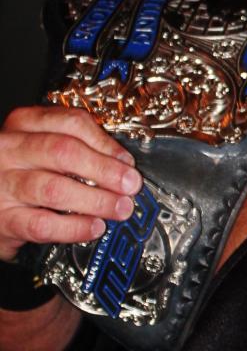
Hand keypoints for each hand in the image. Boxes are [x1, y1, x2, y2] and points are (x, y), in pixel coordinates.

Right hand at [0, 106, 140, 260]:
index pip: (71, 122)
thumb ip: (77, 150)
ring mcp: (2, 184)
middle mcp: (9, 150)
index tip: (127, 161)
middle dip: (105, 169)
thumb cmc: (21, 174)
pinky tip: (94, 227)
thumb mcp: (41, 150)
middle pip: (63, 152)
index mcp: (24, 124)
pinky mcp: (3, 219)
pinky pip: (42, 224)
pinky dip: (74, 227)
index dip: (106, 143)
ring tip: (120, 208)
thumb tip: (122, 167)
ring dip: (96, 200)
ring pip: (54, 188)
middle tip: (130, 185)